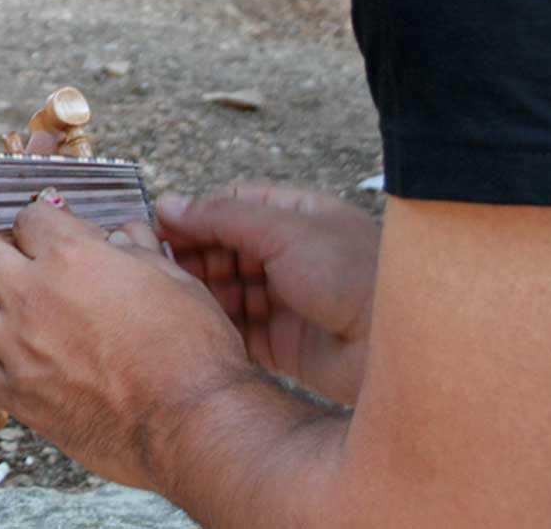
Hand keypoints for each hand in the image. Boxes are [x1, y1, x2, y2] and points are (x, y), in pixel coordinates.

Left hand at [0, 198, 254, 489]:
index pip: (28, 216)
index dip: (44, 226)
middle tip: (20, 268)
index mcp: (73, 256)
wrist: (191, 423)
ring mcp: (18, 345)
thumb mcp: (172, 277)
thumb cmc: (191, 351)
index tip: (55, 240)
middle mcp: (34, 294)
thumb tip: (121, 235)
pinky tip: (9, 357)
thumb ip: (135, 249)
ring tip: (8, 312)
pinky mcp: (15, 393)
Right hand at [157, 183, 379, 403]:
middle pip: (223, 249)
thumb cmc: (353, 275)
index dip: (193, 216)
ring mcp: (284, 300)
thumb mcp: (284, 230)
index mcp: (294, 216)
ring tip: (170, 293)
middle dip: (192, 255)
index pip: (230, 207)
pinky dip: (215, 325)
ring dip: (200, 290)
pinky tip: (193, 323)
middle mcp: (287, 256)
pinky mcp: (282, 343)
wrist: (396, 346)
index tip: (155, 227)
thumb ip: (223, 216)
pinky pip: (237, 330)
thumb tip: (169, 203)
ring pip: (226, 290)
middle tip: (156, 264)